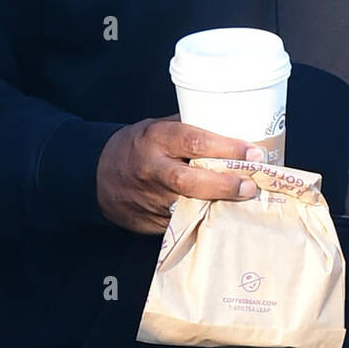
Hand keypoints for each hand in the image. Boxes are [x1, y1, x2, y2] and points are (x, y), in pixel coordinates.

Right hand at [95, 113, 264, 233]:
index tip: (253, 152)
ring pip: (190, 206)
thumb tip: (231, 125)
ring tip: (245, 203)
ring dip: (219, 206)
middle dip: (224, 184)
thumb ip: (188, 128)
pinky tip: (222, 216)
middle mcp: (152, 169)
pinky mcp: (151, 222)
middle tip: (251, 185)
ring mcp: (150, 199)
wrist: (96, 175)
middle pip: (191, 181)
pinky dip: (204, 219)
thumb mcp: (156, 127)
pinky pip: (183, 222)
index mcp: (156, 138)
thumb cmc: (135, 146)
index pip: (195, 142)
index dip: (226, 148)